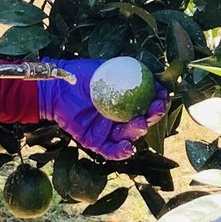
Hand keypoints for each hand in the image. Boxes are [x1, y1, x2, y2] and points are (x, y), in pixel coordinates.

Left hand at [38, 59, 166, 159]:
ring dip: (137, 131)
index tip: (163, 95)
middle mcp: (120, 117)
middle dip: (153, 116)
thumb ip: (127, 72)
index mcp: (127, 101)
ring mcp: (108, 130)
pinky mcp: (95, 141)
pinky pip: (111, 151)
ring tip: (140, 123)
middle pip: (143, 120)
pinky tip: (129, 148)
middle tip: (155, 108)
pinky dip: (121, 152)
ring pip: (129, 136)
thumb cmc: (81, 74)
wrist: (56, 86)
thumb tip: (153, 73)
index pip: (148, 103)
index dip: (158, 100)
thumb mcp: (107, 69)